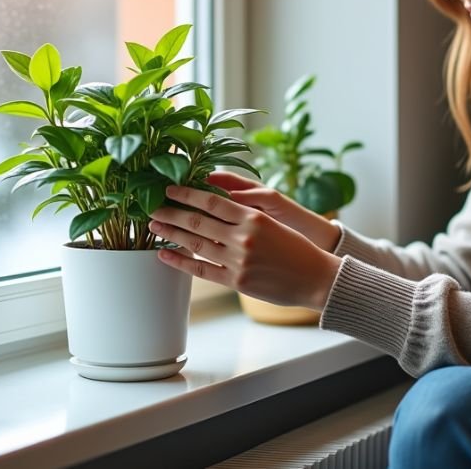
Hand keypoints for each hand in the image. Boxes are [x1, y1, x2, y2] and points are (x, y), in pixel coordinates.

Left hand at [150, 184, 342, 310]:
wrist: (317, 278)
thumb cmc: (296, 248)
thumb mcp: (272, 222)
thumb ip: (244, 215)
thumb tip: (214, 204)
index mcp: (253, 217)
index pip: (212, 202)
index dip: (188, 194)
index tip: (170, 189)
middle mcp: (243, 237)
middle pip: (198, 222)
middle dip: (172, 213)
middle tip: (152, 207)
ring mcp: (239, 261)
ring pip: (196, 245)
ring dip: (171, 234)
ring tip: (154, 226)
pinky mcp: (237, 281)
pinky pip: (202, 270)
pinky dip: (180, 262)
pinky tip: (165, 254)